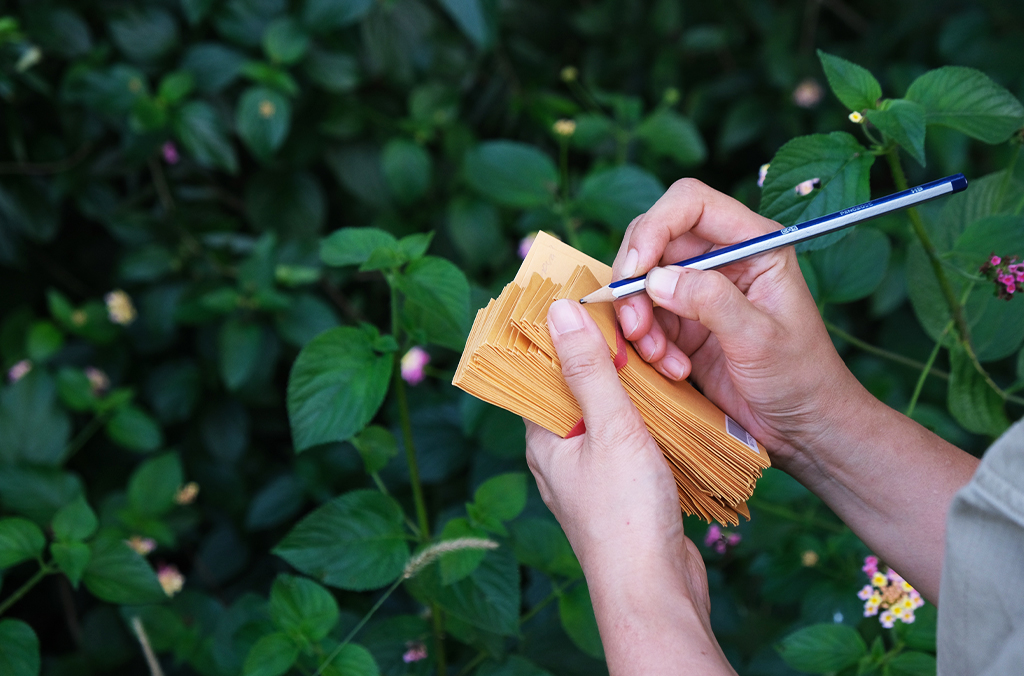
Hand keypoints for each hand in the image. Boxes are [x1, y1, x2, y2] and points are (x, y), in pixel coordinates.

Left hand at [525, 298, 732, 674]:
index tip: (586, 303)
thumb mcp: (610, 428)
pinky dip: (648, 421)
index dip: (560, 336)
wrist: (656, 589)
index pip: (539, 373)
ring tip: (659, 358)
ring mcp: (592, 477)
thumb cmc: (626, 514)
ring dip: (632, 390)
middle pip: (576, 391)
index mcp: (542, 440)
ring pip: (608, 416)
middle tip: (634, 325)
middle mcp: (561, 457)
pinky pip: (631, 442)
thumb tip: (560, 311)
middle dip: (604, 359)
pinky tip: (673, 404)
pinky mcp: (623, 492)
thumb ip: (587, 369)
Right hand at [609, 179, 977, 602]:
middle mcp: (722, 258)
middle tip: (635, 326)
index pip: (690, 204)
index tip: (635, 271)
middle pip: (654, 241)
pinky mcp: (684, 322)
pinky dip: (646, 343)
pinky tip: (672, 369)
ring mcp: (700, 290)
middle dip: (637, 283)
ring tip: (660, 357)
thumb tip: (656, 279)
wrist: (803, 428)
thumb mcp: (759, 338)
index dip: (654, 227)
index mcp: (753, 244)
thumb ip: (710, 300)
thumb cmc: (800, 378)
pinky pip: (645, 318)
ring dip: (640, 320)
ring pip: (642, 283)